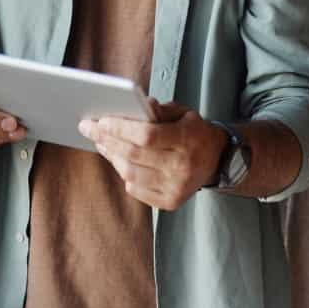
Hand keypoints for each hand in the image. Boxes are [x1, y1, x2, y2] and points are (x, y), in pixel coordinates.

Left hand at [79, 101, 223, 209]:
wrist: (217, 160)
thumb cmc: (194, 133)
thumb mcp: (183, 113)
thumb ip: (160, 110)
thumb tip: (137, 106)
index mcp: (187, 139)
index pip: (147, 135)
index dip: (121, 128)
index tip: (102, 120)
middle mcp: (182, 166)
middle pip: (134, 154)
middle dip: (107, 140)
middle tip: (91, 129)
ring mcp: (176, 187)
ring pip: (131, 174)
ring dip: (112, 157)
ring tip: (103, 144)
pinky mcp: (170, 201)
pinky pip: (136, 190)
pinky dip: (124, 175)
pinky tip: (121, 162)